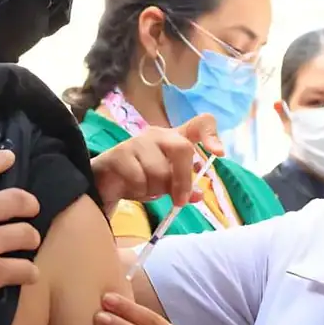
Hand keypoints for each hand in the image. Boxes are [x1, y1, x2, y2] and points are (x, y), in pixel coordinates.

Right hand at [90, 113, 224, 212]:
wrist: (105, 184)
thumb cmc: (141, 179)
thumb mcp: (167, 185)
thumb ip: (184, 188)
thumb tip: (198, 195)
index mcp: (175, 139)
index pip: (200, 124)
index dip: (212, 136)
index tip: (218, 154)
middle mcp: (158, 135)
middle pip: (183, 148)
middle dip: (182, 179)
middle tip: (179, 200)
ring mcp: (138, 142)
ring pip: (160, 170)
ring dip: (155, 189)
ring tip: (145, 188)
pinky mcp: (120, 154)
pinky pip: (140, 178)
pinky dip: (139, 190)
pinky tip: (131, 187)